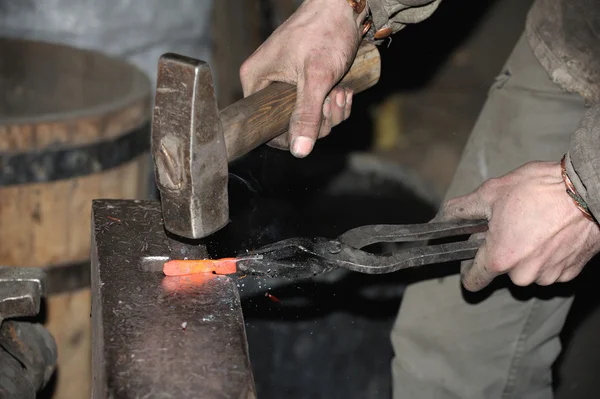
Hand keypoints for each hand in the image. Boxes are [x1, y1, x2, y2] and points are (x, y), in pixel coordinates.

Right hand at [240, 0, 363, 157]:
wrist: (346, 5)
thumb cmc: (326, 31)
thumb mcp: (317, 77)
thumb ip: (306, 115)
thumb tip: (299, 151)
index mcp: (256, 80)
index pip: (264, 125)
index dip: (289, 135)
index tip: (312, 128)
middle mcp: (268, 82)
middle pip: (290, 125)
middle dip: (318, 119)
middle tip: (332, 100)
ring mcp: (288, 82)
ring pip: (308, 117)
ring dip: (331, 112)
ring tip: (341, 91)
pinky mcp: (306, 80)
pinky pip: (318, 106)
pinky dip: (335, 103)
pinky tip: (344, 90)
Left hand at [435, 161, 599, 291]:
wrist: (589, 191)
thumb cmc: (541, 190)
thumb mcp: (491, 193)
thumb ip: (461, 210)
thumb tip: (441, 218)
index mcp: (499, 260)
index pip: (472, 281)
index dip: (468, 266)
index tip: (472, 253)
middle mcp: (523, 275)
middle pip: (501, 270)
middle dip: (501, 249)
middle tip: (509, 223)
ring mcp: (549, 276)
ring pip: (526, 269)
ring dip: (526, 252)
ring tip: (533, 223)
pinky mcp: (570, 272)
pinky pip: (549, 268)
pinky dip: (547, 254)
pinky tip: (551, 231)